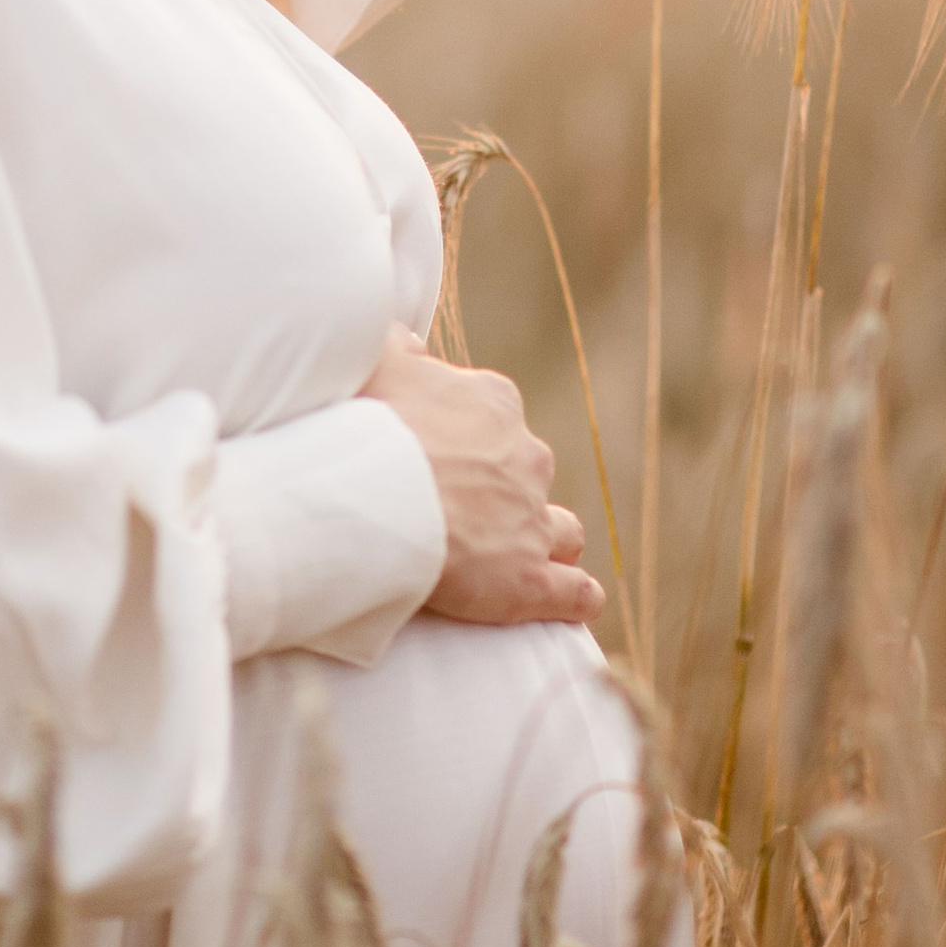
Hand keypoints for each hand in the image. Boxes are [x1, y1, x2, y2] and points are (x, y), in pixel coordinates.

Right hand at [359, 325, 605, 629]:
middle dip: (508, 490)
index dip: (472, 438)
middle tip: (462, 512)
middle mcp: (526, 456)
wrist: (378, 494)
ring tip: (520, 558)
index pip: (497, 415)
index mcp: (493, 403)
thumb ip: (393, 344)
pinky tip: (574, 606)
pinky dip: (576, 598)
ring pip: (563, 530)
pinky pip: (574, 592)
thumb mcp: (375, 360)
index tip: (442, 455)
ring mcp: (532, 519)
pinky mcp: (530, 580)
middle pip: (529, 471)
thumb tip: (407, 340)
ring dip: (548, 541)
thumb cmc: (369, 424)